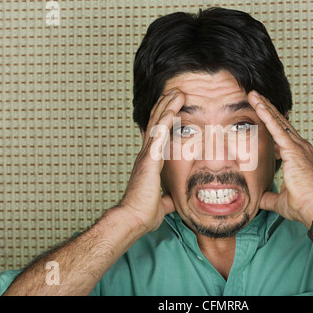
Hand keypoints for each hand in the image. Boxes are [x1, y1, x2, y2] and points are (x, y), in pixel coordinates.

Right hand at [118, 89, 184, 231]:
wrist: (134, 219)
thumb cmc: (144, 212)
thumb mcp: (161, 203)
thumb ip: (167, 197)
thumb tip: (173, 200)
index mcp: (148, 163)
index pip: (156, 136)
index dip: (163, 121)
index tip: (171, 109)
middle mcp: (145, 155)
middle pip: (155, 125)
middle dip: (165, 107)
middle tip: (175, 93)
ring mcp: (146, 155)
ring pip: (157, 124)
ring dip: (167, 107)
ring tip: (177, 93)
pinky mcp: (149, 159)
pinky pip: (159, 134)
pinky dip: (166, 119)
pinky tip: (173, 107)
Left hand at [248, 91, 312, 227]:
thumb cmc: (301, 205)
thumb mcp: (279, 200)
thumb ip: (268, 196)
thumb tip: (259, 199)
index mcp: (298, 156)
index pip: (281, 136)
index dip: (270, 125)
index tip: (260, 116)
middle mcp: (300, 147)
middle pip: (279, 123)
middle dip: (266, 109)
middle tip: (255, 97)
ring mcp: (297, 146)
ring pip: (277, 121)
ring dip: (264, 107)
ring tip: (253, 95)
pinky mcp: (292, 148)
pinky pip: (276, 128)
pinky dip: (266, 115)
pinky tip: (257, 105)